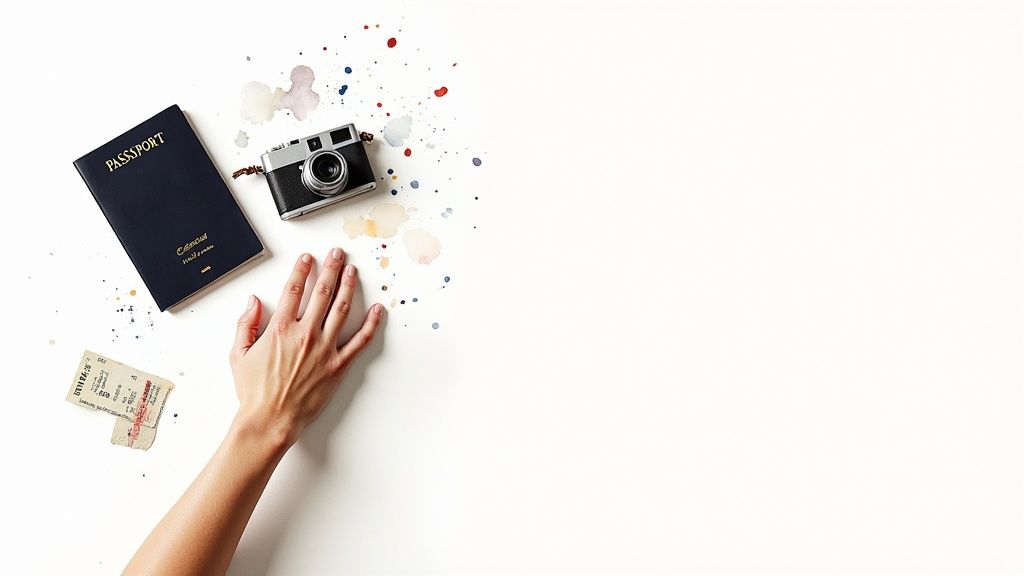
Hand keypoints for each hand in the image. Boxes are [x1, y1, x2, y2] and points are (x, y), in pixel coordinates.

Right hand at [229, 248, 384, 448]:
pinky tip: (378, 310)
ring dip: (348, 286)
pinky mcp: (338, 365)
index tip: (308, 258)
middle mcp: (305, 334)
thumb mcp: (238, 354)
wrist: (270, 420)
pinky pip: (360, 341)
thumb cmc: (254, 391)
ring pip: (341, 309)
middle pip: (322, 292)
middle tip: (337, 254)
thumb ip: (246, 324)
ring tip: (352, 271)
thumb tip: (253, 301)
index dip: (302, 269)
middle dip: (330, 269)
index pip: (293, 289)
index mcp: (280, 328)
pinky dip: (371, 324)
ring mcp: (324, 348)